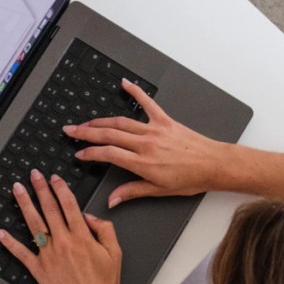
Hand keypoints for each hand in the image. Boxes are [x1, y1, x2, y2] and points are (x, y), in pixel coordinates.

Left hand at [0, 170, 123, 283]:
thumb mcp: (114, 252)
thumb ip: (104, 229)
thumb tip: (89, 216)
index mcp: (82, 237)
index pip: (69, 205)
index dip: (60, 188)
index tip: (54, 178)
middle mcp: (64, 243)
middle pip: (49, 209)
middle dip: (41, 188)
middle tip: (34, 175)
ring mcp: (49, 256)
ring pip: (33, 224)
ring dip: (25, 204)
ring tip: (18, 190)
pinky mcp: (39, 270)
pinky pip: (21, 253)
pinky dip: (9, 242)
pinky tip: (0, 232)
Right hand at [69, 83, 228, 206]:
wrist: (213, 164)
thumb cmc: (190, 179)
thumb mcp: (159, 191)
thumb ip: (132, 192)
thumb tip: (112, 199)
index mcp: (143, 163)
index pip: (108, 154)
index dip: (90, 153)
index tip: (79, 154)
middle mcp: (146, 144)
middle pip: (109, 134)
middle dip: (86, 132)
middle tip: (70, 131)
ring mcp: (155, 129)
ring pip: (122, 122)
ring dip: (101, 120)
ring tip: (87, 121)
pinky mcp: (165, 120)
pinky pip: (147, 103)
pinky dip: (135, 92)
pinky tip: (124, 84)